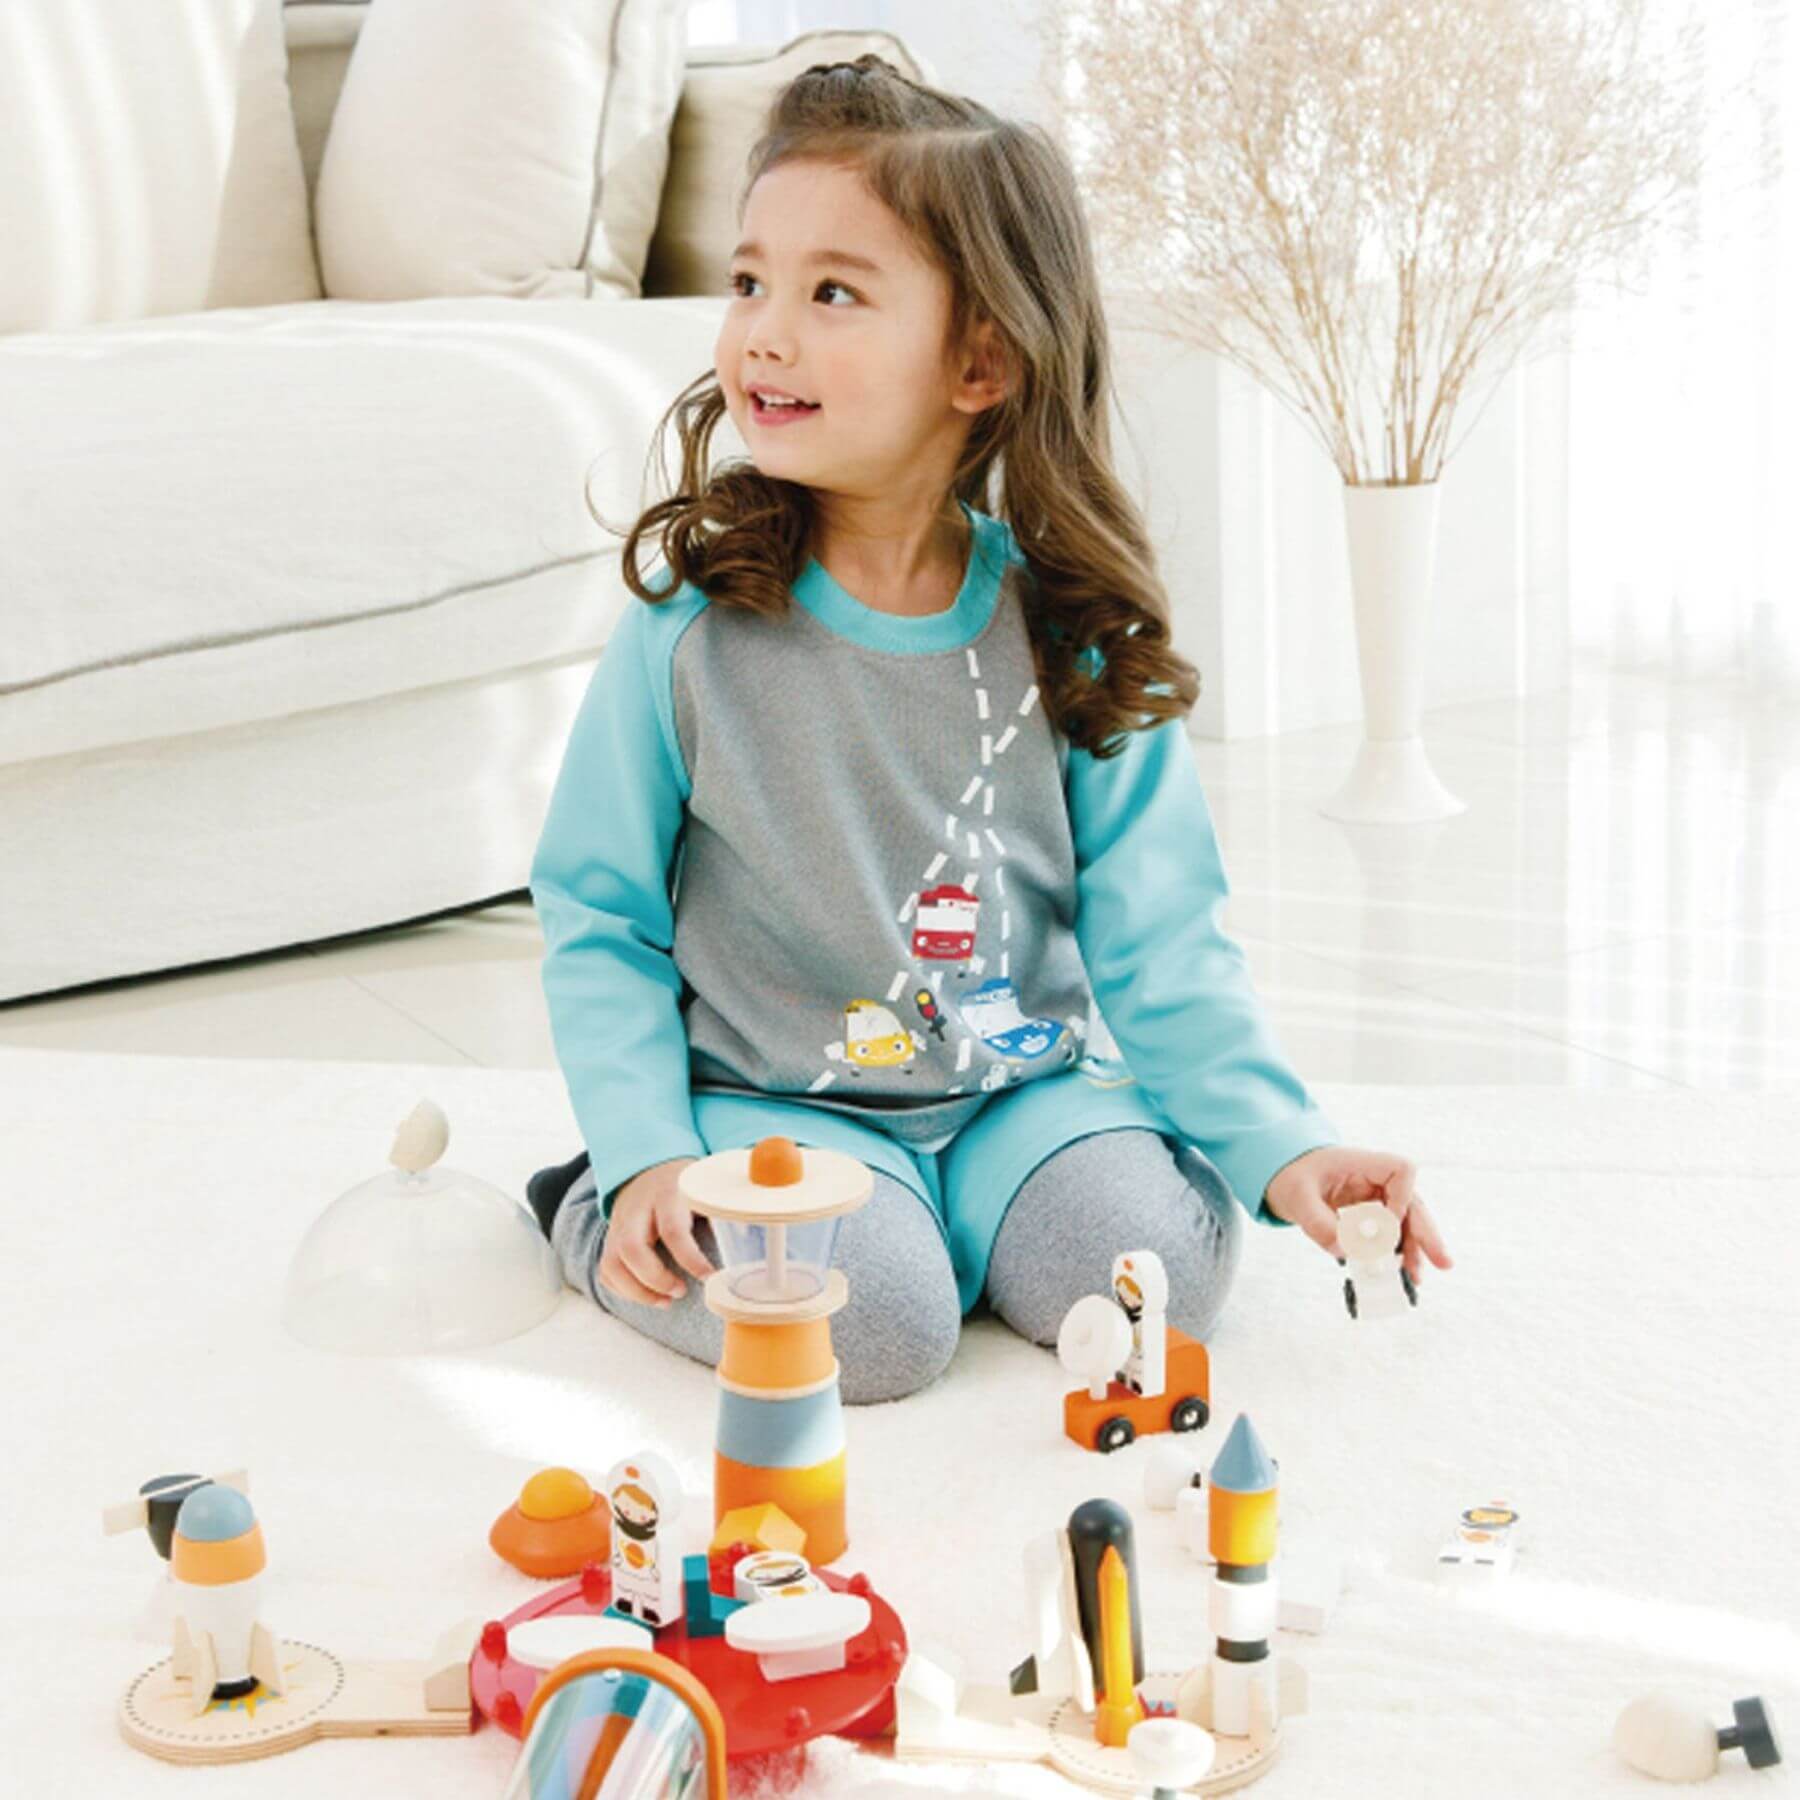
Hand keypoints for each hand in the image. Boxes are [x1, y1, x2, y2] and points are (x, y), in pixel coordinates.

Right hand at [599, 1158, 714, 1307]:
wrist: (649, 1169)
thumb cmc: (684, 1185)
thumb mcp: (703, 1188)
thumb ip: (720, 1210)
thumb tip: (748, 1236)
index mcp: (667, 1193)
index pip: (672, 1230)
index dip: (690, 1259)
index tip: (710, 1277)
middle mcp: (637, 1210)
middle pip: (632, 1249)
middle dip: (656, 1279)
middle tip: (681, 1291)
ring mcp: (618, 1225)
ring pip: (613, 1264)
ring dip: (638, 1292)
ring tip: (666, 1301)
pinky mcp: (610, 1239)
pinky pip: (606, 1271)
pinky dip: (624, 1290)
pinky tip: (649, 1295)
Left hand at [1263, 1146, 1451, 1284]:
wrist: (1280, 1175)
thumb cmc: (1289, 1176)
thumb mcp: (1296, 1198)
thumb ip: (1318, 1223)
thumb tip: (1347, 1252)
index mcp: (1360, 1164)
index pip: (1400, 1169)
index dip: (1402, 1196)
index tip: (1389, 1221)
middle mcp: (1373, 1180)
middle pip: (1411, 1201)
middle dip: (1425, 1233)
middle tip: (1442, 1262)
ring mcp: (1373, 1197)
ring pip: (1405, 1221)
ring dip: (1413, 1248)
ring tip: (1417, 1277)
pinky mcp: (1367, 1214)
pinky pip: (1389, 1232)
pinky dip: (1395, 1252)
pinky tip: (1402, 1273)